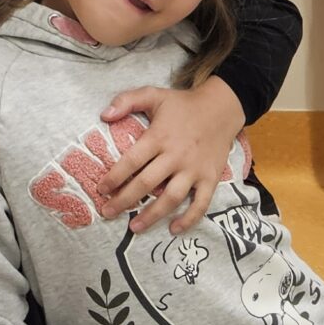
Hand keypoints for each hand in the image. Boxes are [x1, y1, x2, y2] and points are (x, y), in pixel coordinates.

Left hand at [97, 74, 242, 233]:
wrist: (222, 108)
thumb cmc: (183, 104)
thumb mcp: (153, 95)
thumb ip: (126, 101)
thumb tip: (103, 115)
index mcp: (159, 137)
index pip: (132, 161)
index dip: (114, 177)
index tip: (101, 189)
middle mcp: (176, 156)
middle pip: (146, 183)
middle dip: (124, 200)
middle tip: (108, 212)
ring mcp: (194, 170)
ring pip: (171, 198)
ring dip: (152, 215)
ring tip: (134, 228)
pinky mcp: (210, 178)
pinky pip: (200, 204)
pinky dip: (189, 219)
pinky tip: (174, 229)